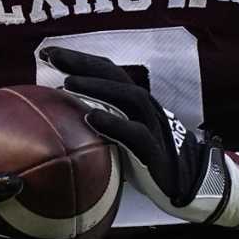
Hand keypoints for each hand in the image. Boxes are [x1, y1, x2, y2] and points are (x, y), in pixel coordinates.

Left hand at [41, 48, 238, 231]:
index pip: (106, 72)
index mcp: (134, 102)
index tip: (47, 53)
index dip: (79, 59)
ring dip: (97, 88)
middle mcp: (145, 108)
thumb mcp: (122, 136)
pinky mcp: (156, 153)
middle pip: (115, 76)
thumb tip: (59, 120)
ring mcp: (153, 127)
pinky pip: (136, 135)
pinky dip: (113, 125)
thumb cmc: (149, 159)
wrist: (191, 186)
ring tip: (69, 83)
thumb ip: (101, 123)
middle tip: (51, 56)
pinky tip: (91, 119)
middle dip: (83, 62)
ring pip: (128, 98)